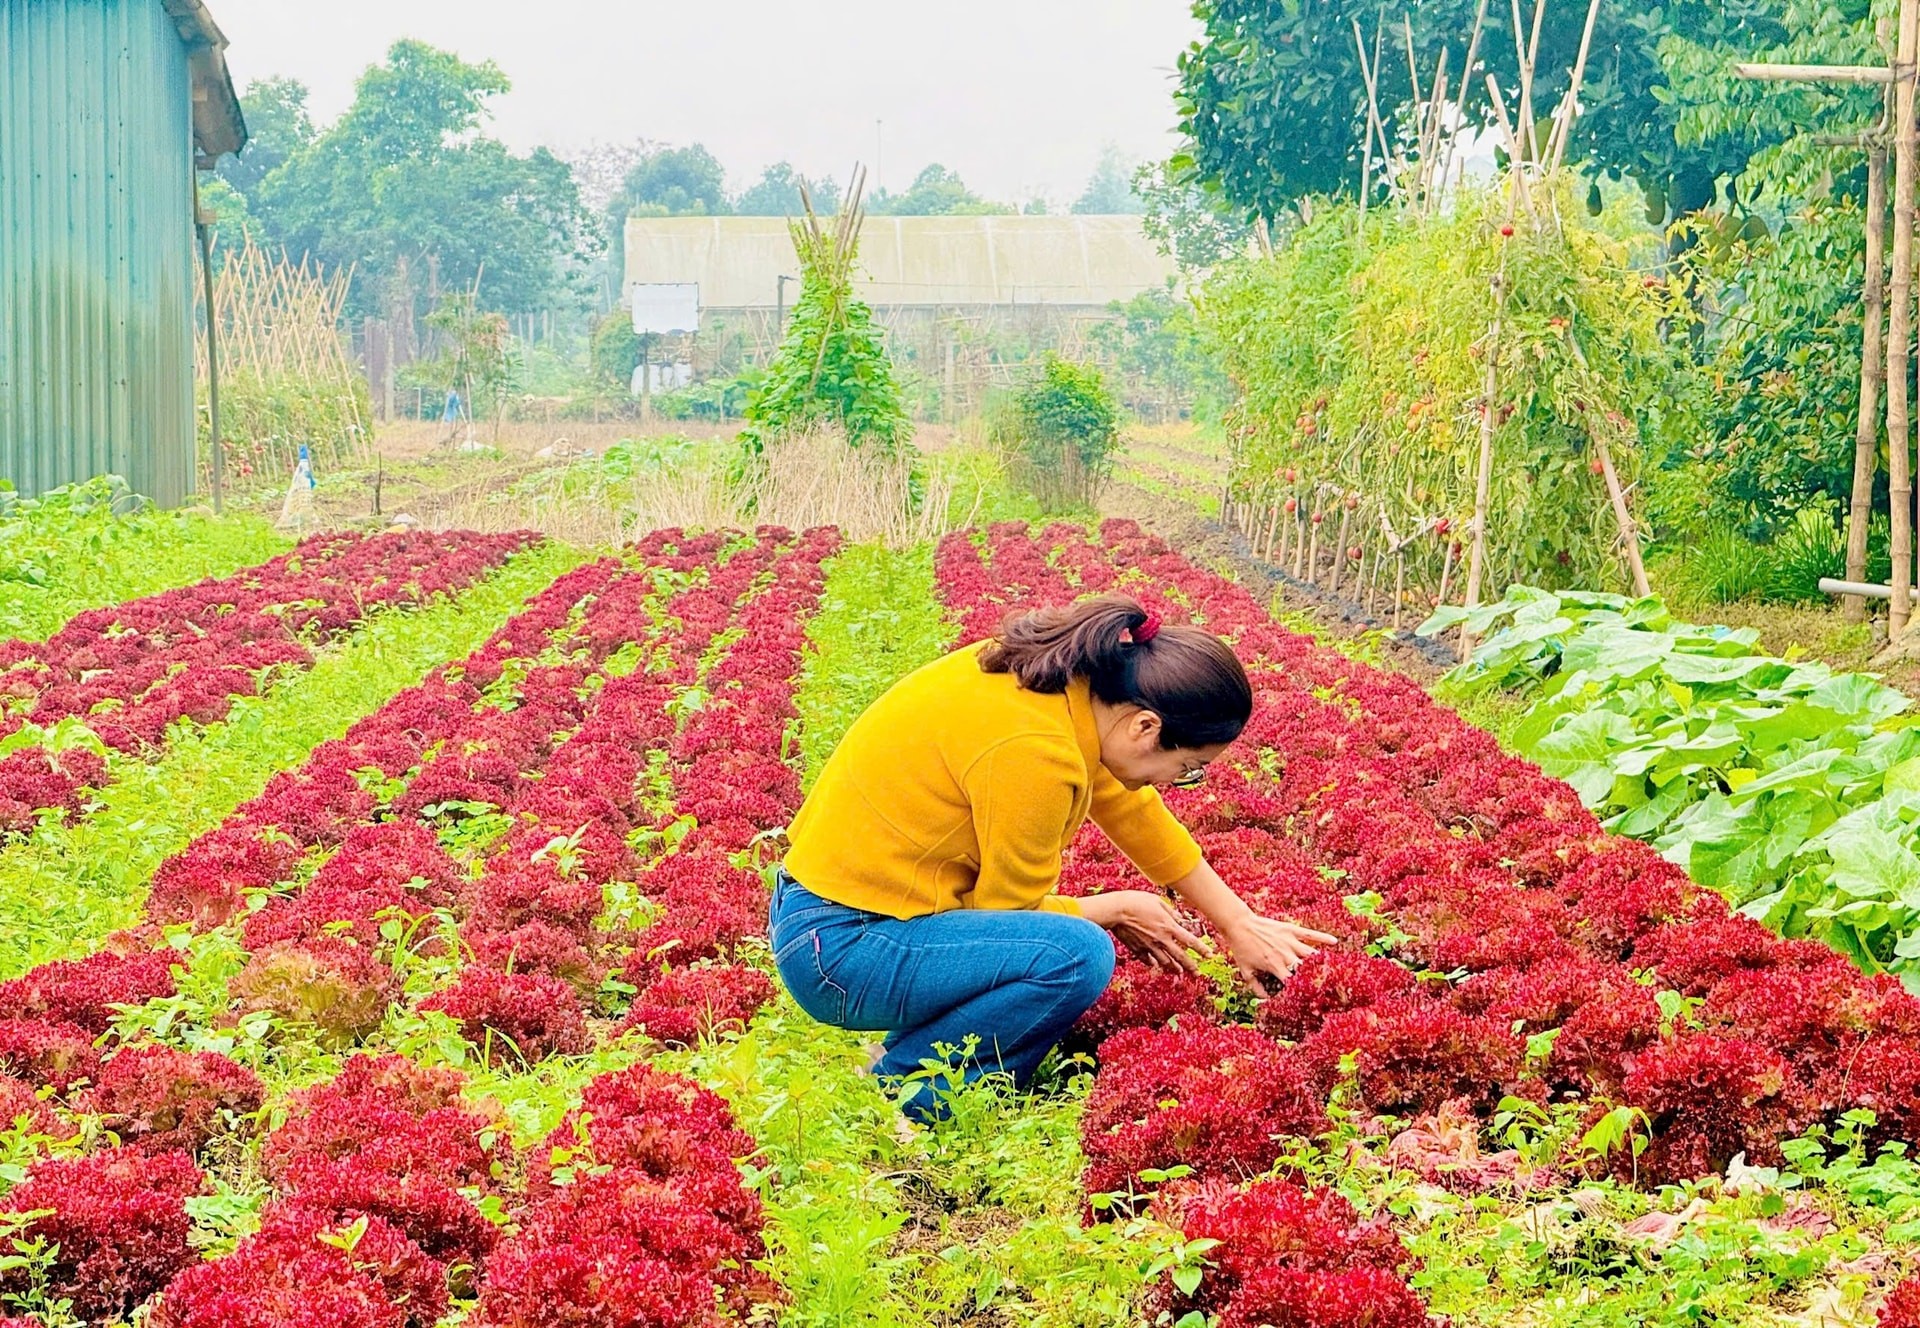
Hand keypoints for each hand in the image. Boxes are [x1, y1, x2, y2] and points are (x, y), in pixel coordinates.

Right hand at [1077, 890, 1204, 973]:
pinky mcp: (1138, 949)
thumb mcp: (1157, 901)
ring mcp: (1149, 946)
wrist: (1116, 910)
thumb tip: (1179, 919)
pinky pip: (1148, 960)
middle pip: (1180, 957)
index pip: (1190, 941)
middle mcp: (1161, 939)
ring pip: (1165, 962)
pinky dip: (1153, 963)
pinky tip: (1156, 964)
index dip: (1201, 950)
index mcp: (1168, 927)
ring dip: (1174, 968)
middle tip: (1197, 973)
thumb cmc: (1137, 901)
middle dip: (1190, 966)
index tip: (1209, 955)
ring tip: (1178, 971)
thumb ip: (1171, 912)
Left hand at [1218, 914, 1339, 996]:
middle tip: (1324, 985)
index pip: (1294, 983)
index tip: (1309, 998)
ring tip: (1329, 969)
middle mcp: (1285, 954)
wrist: (1239, 925)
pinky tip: (1334, 942)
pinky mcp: (1291, 929)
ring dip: (1320, 962)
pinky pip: (1310, 934)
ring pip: (1311, 954)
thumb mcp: (1246, 971)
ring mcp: (1290, 941)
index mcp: (1275, 966)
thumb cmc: (1242, 949)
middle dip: (1315, 978)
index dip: (1302, 991)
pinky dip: (1323, 937)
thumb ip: (1257, 988)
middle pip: (1306, 969)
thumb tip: (1267, 1000)